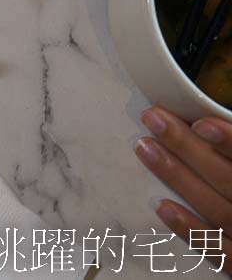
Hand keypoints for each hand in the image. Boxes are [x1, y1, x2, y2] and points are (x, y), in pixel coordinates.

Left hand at [136, 106, 231, 271]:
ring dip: (179, 178)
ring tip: (145, 149)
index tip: (200, 124)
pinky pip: (218, 251)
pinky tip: (161, 206)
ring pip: (217, 210)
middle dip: (189, 148)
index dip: (230, 142)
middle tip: (153, 119)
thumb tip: (201, 124)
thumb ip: (230, 155)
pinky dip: (190, 229)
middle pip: (227, 180)